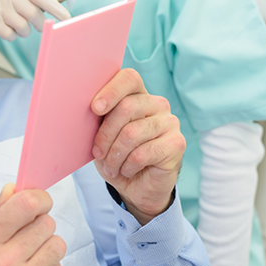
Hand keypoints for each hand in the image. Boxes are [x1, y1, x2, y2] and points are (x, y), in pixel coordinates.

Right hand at [0, 0, 70, 40]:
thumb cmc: (7, 2)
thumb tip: (60, 0)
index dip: (55, 7)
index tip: (67, 17)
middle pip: (33, 14)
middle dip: (39, 24)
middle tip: (38, 26)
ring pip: (23, 27)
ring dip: (24, 31)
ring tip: (16, 25)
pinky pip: (11, 35)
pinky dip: (12, 36)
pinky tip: (6, 28)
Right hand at [0, 183, 65, 265]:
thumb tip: (12, 189)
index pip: (26, 205)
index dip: (38, 197)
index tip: (38, 200)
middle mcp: (4, 262)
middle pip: (46, 223)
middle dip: (39, 222)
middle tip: (26, 231)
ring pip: (57, 244)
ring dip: (47, 243)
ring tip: (29, 251)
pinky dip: (49, 265)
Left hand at [91, 69, 184, 224]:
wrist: (136, 186)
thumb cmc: (116, 154)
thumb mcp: (101, 134)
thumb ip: (99, 117)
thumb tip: (88, 107)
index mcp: (137, 94)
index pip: (129, 78)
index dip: (111, 91)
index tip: (95, 108)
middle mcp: (157, 103)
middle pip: (126, 107)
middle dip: (105, 133)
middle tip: (97, 153)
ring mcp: (169, 122)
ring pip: (132, 133)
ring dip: (114, 155)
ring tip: (110, 166)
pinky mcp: (176, 143)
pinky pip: (143, 153)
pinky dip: (127, 166)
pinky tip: (126, 170)